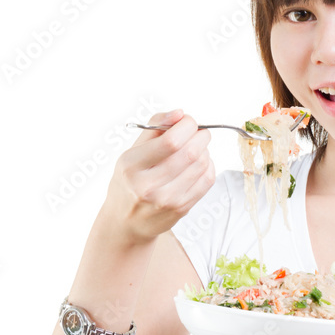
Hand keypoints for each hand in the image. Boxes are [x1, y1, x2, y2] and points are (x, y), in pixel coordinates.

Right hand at [104, 109, 215, 242]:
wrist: (126, 221)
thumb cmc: (130, 180)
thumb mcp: (132, 152)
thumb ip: (155, 127)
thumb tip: (180, 113)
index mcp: (132, 166)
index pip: (171, 141)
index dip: (187, 126)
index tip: (187, 122)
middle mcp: (148, 186)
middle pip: (191, 153)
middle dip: (201, 136)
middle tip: (198, 133)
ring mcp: (167, 200)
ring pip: (202, 165)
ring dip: (204, 150)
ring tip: (195, 148)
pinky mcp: (182, 209)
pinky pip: (207, 180)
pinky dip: (208, 165)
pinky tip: (198, 164)